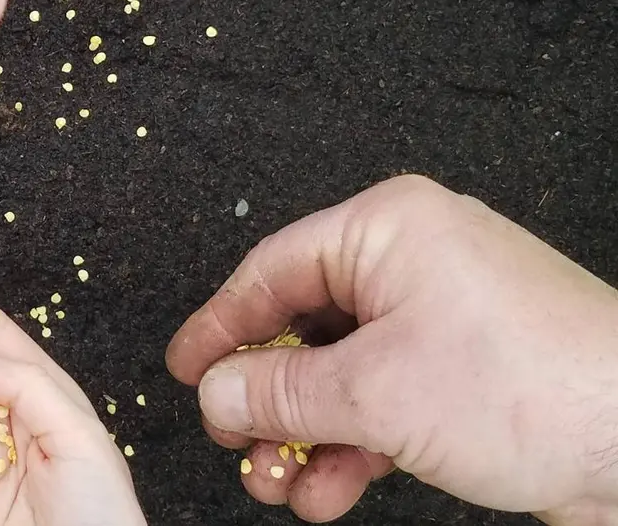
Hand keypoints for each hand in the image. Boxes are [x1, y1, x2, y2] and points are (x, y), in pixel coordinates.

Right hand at [165, 174, 617, 523]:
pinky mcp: (465, 369)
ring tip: (280, 483)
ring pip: (341, 372)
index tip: (184, 369)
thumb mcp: (373, 391)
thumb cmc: (536, 386)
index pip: (271, 270)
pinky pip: (384, 399)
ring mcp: (443, 317)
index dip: (219, 326)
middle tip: (234, 440)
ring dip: (305, 433)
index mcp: (387, 230)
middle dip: (267, 398)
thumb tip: (215, 393)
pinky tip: (328, 491)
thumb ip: (278, 391)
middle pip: (304, 327)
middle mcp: (413, 263)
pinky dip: (352, 444)